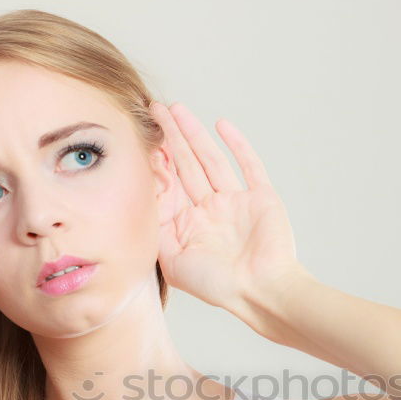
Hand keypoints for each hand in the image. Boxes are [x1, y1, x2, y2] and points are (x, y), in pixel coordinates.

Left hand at [149, 101, 305, 312]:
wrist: (261, 290)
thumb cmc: (218, 285)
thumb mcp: (173, 262)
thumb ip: (156, 232)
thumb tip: (142, 201)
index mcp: (189, 227)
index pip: (168, 187)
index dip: (154, 163)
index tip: (139, 138)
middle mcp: (210, 212)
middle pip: (185, 166)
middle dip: (169, 138)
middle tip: (154, 110)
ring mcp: (236, 203)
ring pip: (210, 160)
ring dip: (194, 134)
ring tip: (177, 109)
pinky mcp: (260, 198)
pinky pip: (248, 166)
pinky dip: (237, 145)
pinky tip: (221, 125)